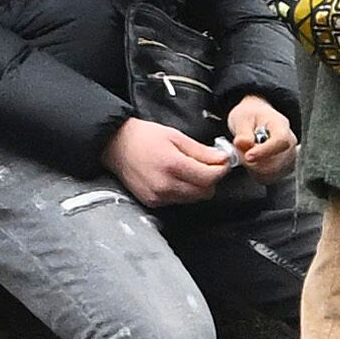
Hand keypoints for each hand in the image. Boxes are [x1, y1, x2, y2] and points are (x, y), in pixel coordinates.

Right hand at [103, 117, 230, 208]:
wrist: (115, 145)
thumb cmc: (143, 137)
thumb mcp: (175, 136)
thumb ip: (201, 151)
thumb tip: (222, 159)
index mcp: (172, 165)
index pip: (209, 178)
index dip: (221, 170)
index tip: (223, 162)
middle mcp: (165, 185)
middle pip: (204, 192)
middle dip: (210, 180)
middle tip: (207, 165)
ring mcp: (158, 196)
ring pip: (193, 199)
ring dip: (197, 187)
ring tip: (188, 170)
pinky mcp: (152, 202)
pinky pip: (178, 201)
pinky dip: (183, 191)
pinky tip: (175, 177)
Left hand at [227, 97, 297, 183]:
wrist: (255, 120)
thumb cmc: (251, 116)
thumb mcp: (242, 118)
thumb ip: (243, 132)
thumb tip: (243, 144)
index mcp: (281, 125)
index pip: (281, 141)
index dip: (265, 151)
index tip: (248, 155)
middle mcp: (290, 143)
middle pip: (277, 161)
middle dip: (254, 162)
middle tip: (240, 153)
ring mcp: (289, 158)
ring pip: (272, 172)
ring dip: (253, 168)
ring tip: (246, 154)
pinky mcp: (283, 169)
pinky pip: (269, 177)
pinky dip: (256, 173)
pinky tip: (252, 161)